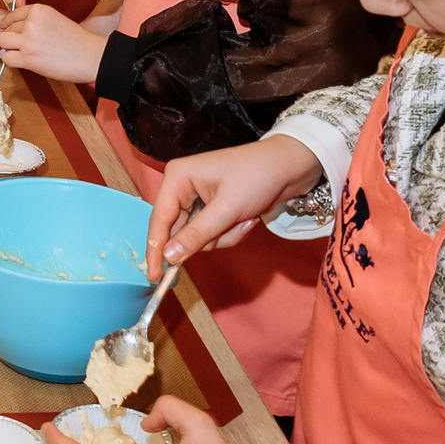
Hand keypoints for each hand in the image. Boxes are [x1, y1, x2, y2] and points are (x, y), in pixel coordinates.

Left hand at [0, 2, 107, 83]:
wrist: (91, 57)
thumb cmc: (77, 41)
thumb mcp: (55, 20)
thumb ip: (35, 22)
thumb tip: (11, 30)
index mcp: (40, 10)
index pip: (14, 13)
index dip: (9, 22)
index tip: (5, 27)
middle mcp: (32, 22)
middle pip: (8, 28)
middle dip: (12, 37)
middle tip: (22, 46)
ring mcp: (28, 40)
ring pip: (3, 41)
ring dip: (9, 48)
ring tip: (21, 53)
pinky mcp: (28, 58)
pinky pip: (6, 57)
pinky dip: (11, 60)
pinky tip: (22, 61)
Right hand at [147, 136, 323, 280]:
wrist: (290, 167)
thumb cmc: (256, 178)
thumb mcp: (226, 209)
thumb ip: (196, 235)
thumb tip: (169, 257)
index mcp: (177, 177)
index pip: (159, 219)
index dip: (155, 249)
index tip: (154, 277)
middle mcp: (182, 186)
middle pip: (180, 231)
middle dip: (211, 235)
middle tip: (232, 224)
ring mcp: (198, 198)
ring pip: (199, 237)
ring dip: (224, 234)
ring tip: (245, 217)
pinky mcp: (213, 208)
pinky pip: (212, 234)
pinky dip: (231, 232)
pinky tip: (248, 217)